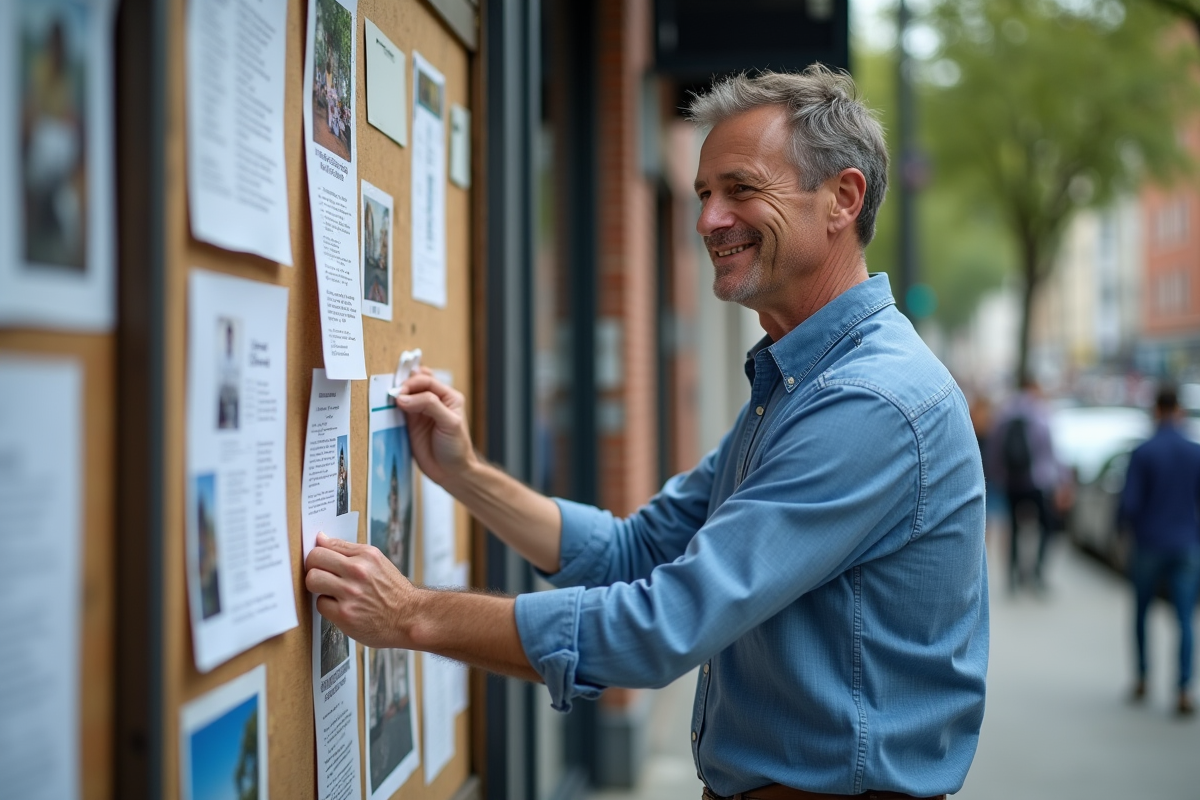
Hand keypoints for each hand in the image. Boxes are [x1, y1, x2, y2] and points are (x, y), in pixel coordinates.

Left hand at [304, 533, 414, 649]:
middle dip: (313, 567)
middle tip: (321, 575)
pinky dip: (327, 606)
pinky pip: (320, 604)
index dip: (319, 553)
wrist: (409, 617)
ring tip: (329, 590)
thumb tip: (322, 539)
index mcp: (366, 555)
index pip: (327, 544)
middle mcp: (358, 571)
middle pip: (315, 559)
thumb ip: (348, 550)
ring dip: (317, 586)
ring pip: (312, 580)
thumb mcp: (377, 562)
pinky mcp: (344, 615)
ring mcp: (350, 593)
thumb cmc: (393, 591)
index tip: (318, 559)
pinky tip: (340, 606)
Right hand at [395, 367, 476, 487]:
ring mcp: (421, 412)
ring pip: (406, 396)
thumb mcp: (449, 423)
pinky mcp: (410, 424)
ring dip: (397, 394)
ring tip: (388, 398)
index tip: (401, 393)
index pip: (428, 382)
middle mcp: (434, 401)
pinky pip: (399, 410)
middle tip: (393, 395)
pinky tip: (387, 407)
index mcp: (448, 397)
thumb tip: (403, 398)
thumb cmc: (456, 447)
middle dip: (403, 386)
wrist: (450, 472)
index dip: (413, 383)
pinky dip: (392, 407)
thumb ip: (430, 405)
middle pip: (416, 385)